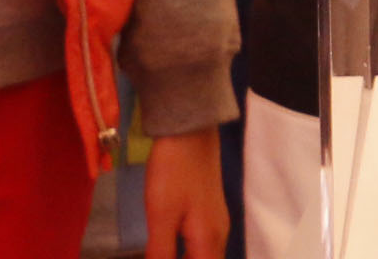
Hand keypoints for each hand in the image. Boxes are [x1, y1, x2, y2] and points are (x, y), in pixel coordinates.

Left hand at [142, 127, 229, 258]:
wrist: (190, 131)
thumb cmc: (173, 173)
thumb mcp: (161, 217)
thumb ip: (160, 253)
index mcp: (209, 241)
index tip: (160, 257)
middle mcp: (219, 235)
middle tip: (159, 255)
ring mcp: (216, 222)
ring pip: (206, 256)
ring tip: (163, 254)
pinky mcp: (210, 211)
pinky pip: (203, 245)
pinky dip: (189, 254)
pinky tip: (171, 249)